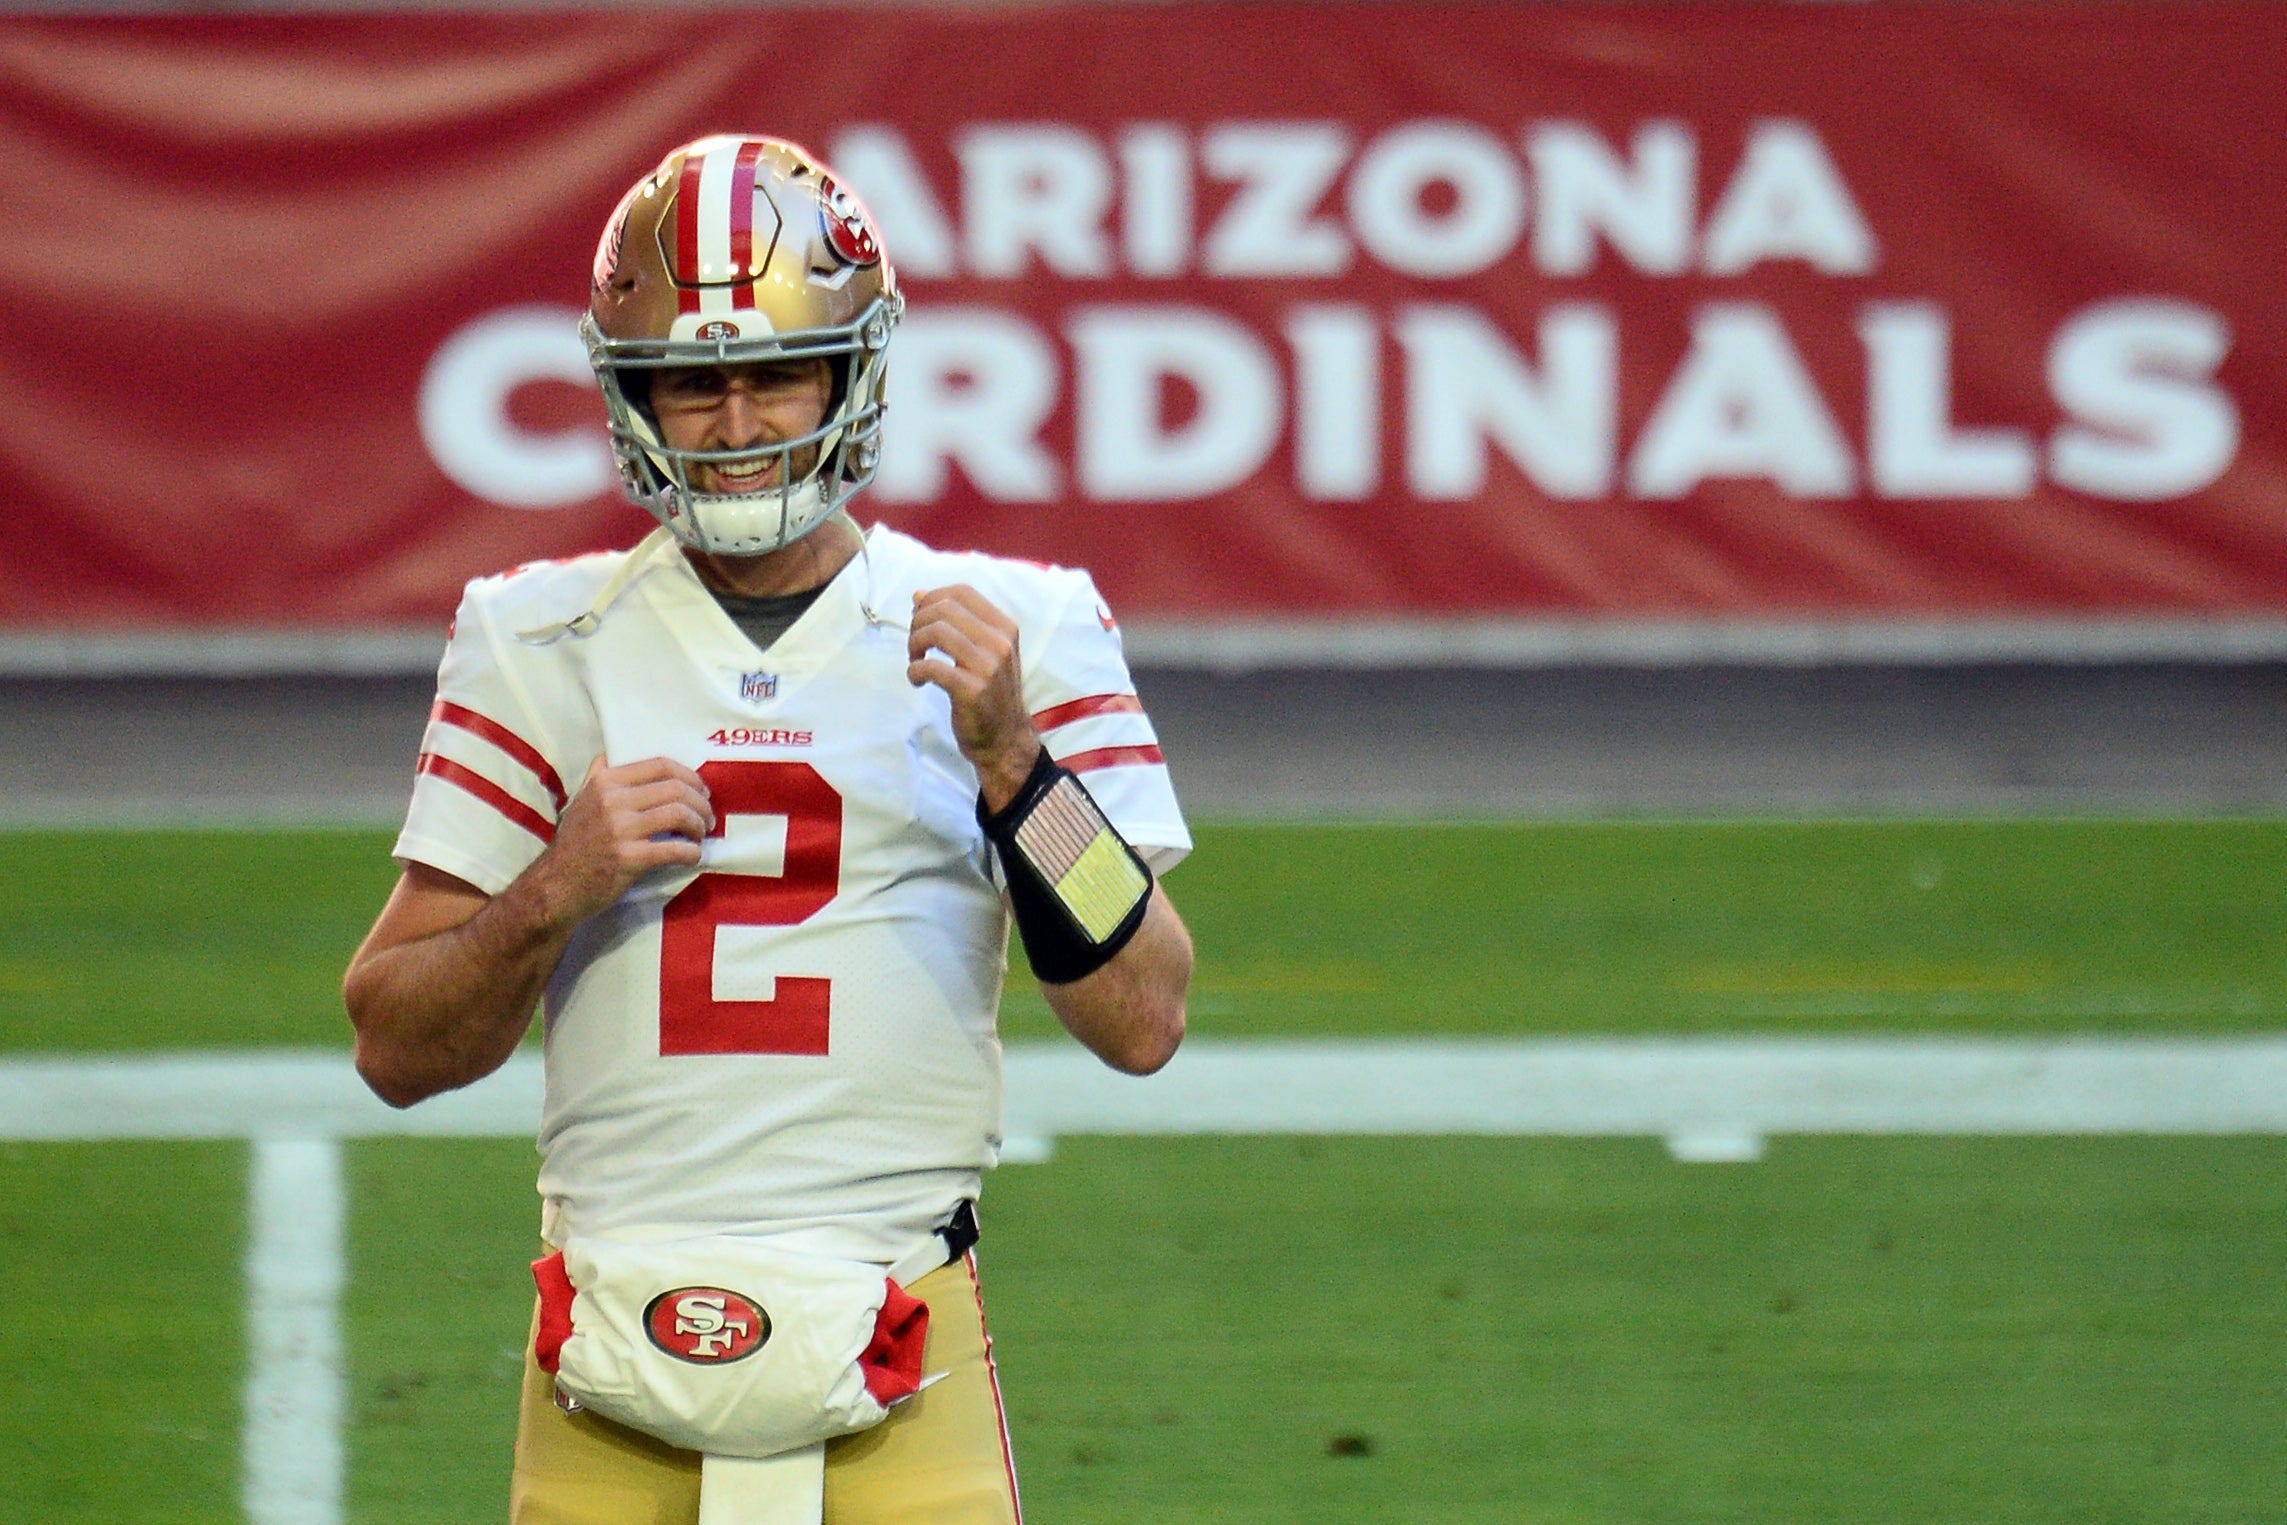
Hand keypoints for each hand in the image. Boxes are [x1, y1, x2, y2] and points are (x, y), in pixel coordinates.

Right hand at [529, 757, 713, 926]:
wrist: (556, 886)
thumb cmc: (575, 844)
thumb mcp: (581, 799)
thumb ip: (600, 775)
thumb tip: (618, 752)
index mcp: (605, 781)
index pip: (660, 765)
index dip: (690, 776)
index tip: (701, 790)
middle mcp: (612, 800)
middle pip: (675, 788)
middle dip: (701, 802)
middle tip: (707, 817)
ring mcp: (619, 829)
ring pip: (679, 814)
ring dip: (699, 825)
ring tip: (701, 835)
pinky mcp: (628, 858)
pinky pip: (674, 849)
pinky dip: (692, 852)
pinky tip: (693, 856)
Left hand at [906, 584, 1042, 811]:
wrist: (1005, 739)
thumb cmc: (990, 693)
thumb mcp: (981, 652)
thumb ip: (954, 623)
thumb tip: (918, 595)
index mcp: (1005, 627)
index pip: (962, 592)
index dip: (933, 597)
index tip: (920, 617)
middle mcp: (1000, 642)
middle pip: (944, 608)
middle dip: (918, 622)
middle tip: (915, 644)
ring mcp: (988, 666)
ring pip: (936, 631)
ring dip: (914, 644)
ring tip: (915, 660)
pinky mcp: (972, 690)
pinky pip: (931, 666)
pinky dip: (915, 671)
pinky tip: (917, 680)